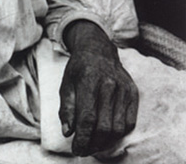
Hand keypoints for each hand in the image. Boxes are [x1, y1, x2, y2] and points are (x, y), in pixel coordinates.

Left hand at [59, 20, 138, 155]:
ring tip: (94, 145)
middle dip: (93, 144)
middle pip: (104, 126)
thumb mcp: (66, 83)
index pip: (87, 118)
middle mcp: (109, 84)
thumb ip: (66, 108)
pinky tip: (107, 135)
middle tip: (83, 149)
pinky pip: (129, 122)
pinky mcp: (133, 92)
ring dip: (105, 142)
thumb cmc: (79, 68)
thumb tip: (68, 132)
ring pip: (118, 128)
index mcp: (89, 80)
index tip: (76, 149)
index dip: (82, 138)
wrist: (98, 49)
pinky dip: (119, 133)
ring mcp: (124, 89)